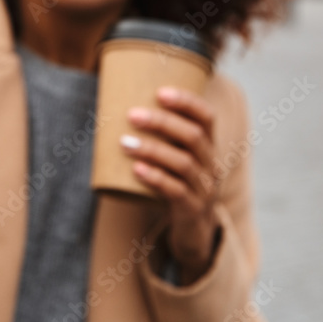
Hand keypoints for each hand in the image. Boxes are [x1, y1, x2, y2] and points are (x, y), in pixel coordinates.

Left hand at [120, 86, 219, 283]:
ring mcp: (204, 188)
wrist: (193, 229)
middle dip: (162, 122)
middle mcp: (211, 164)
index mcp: (208, 145)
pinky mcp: (192, 209)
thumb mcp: (174, 157)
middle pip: (193, 136)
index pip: (206, 117)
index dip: (187, 102)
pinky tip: (137, 170)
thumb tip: (110, 104)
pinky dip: (156, 178)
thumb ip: (156, 135)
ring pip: (183, 163)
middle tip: (132, 115)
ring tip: (125, 142)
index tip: (160, 92)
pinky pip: (176, 191)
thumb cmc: (175, 181)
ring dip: (152, 149)